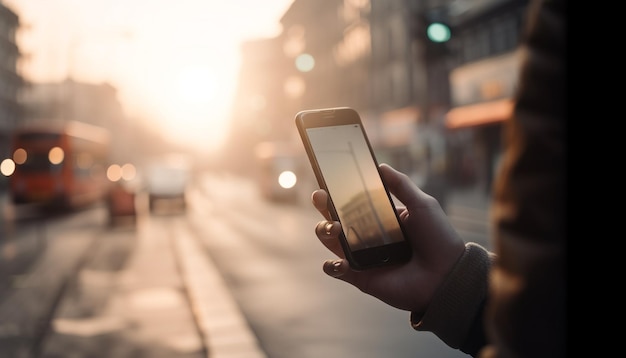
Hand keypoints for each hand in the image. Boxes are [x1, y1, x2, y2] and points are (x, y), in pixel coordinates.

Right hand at [311, 163, 464, 313]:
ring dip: (324, 231)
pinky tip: (342, 261)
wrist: (448, 274)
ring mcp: (362, 256)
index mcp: (380, 217)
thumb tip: (380, 166)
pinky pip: (336, 271)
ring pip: (330, 241)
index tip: (327, 179)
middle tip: (321, 196)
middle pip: (335, 218)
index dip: (337, 191)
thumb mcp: (422, 204)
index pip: (352, 200)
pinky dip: (332, 266)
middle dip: (323, 206)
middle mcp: (367, 236)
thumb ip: (401, 185)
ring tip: (336, 227)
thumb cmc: (439, 238)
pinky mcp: (360, 277)